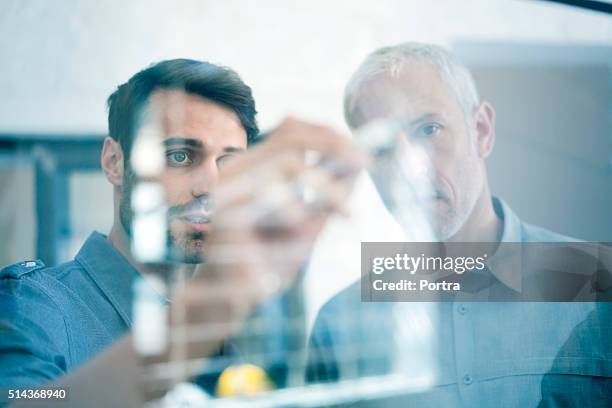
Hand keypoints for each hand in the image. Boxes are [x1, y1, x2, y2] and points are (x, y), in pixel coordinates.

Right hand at [139, 117, 367, 396]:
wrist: (231, 300)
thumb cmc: (269, 260)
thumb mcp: (308, 225)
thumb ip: (327, 197)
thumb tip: (358, 165)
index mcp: (255, 168)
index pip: (291, 131)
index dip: (328, 133)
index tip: (362, 152)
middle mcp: (238, 171)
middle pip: (290, 136)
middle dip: (334, 146)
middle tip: (363, 164)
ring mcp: (227, 189)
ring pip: (287, 161)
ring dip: (324, 185)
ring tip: (345, 211)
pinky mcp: (223, 213)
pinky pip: (268, 198)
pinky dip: (294, 208)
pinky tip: (302, 223)